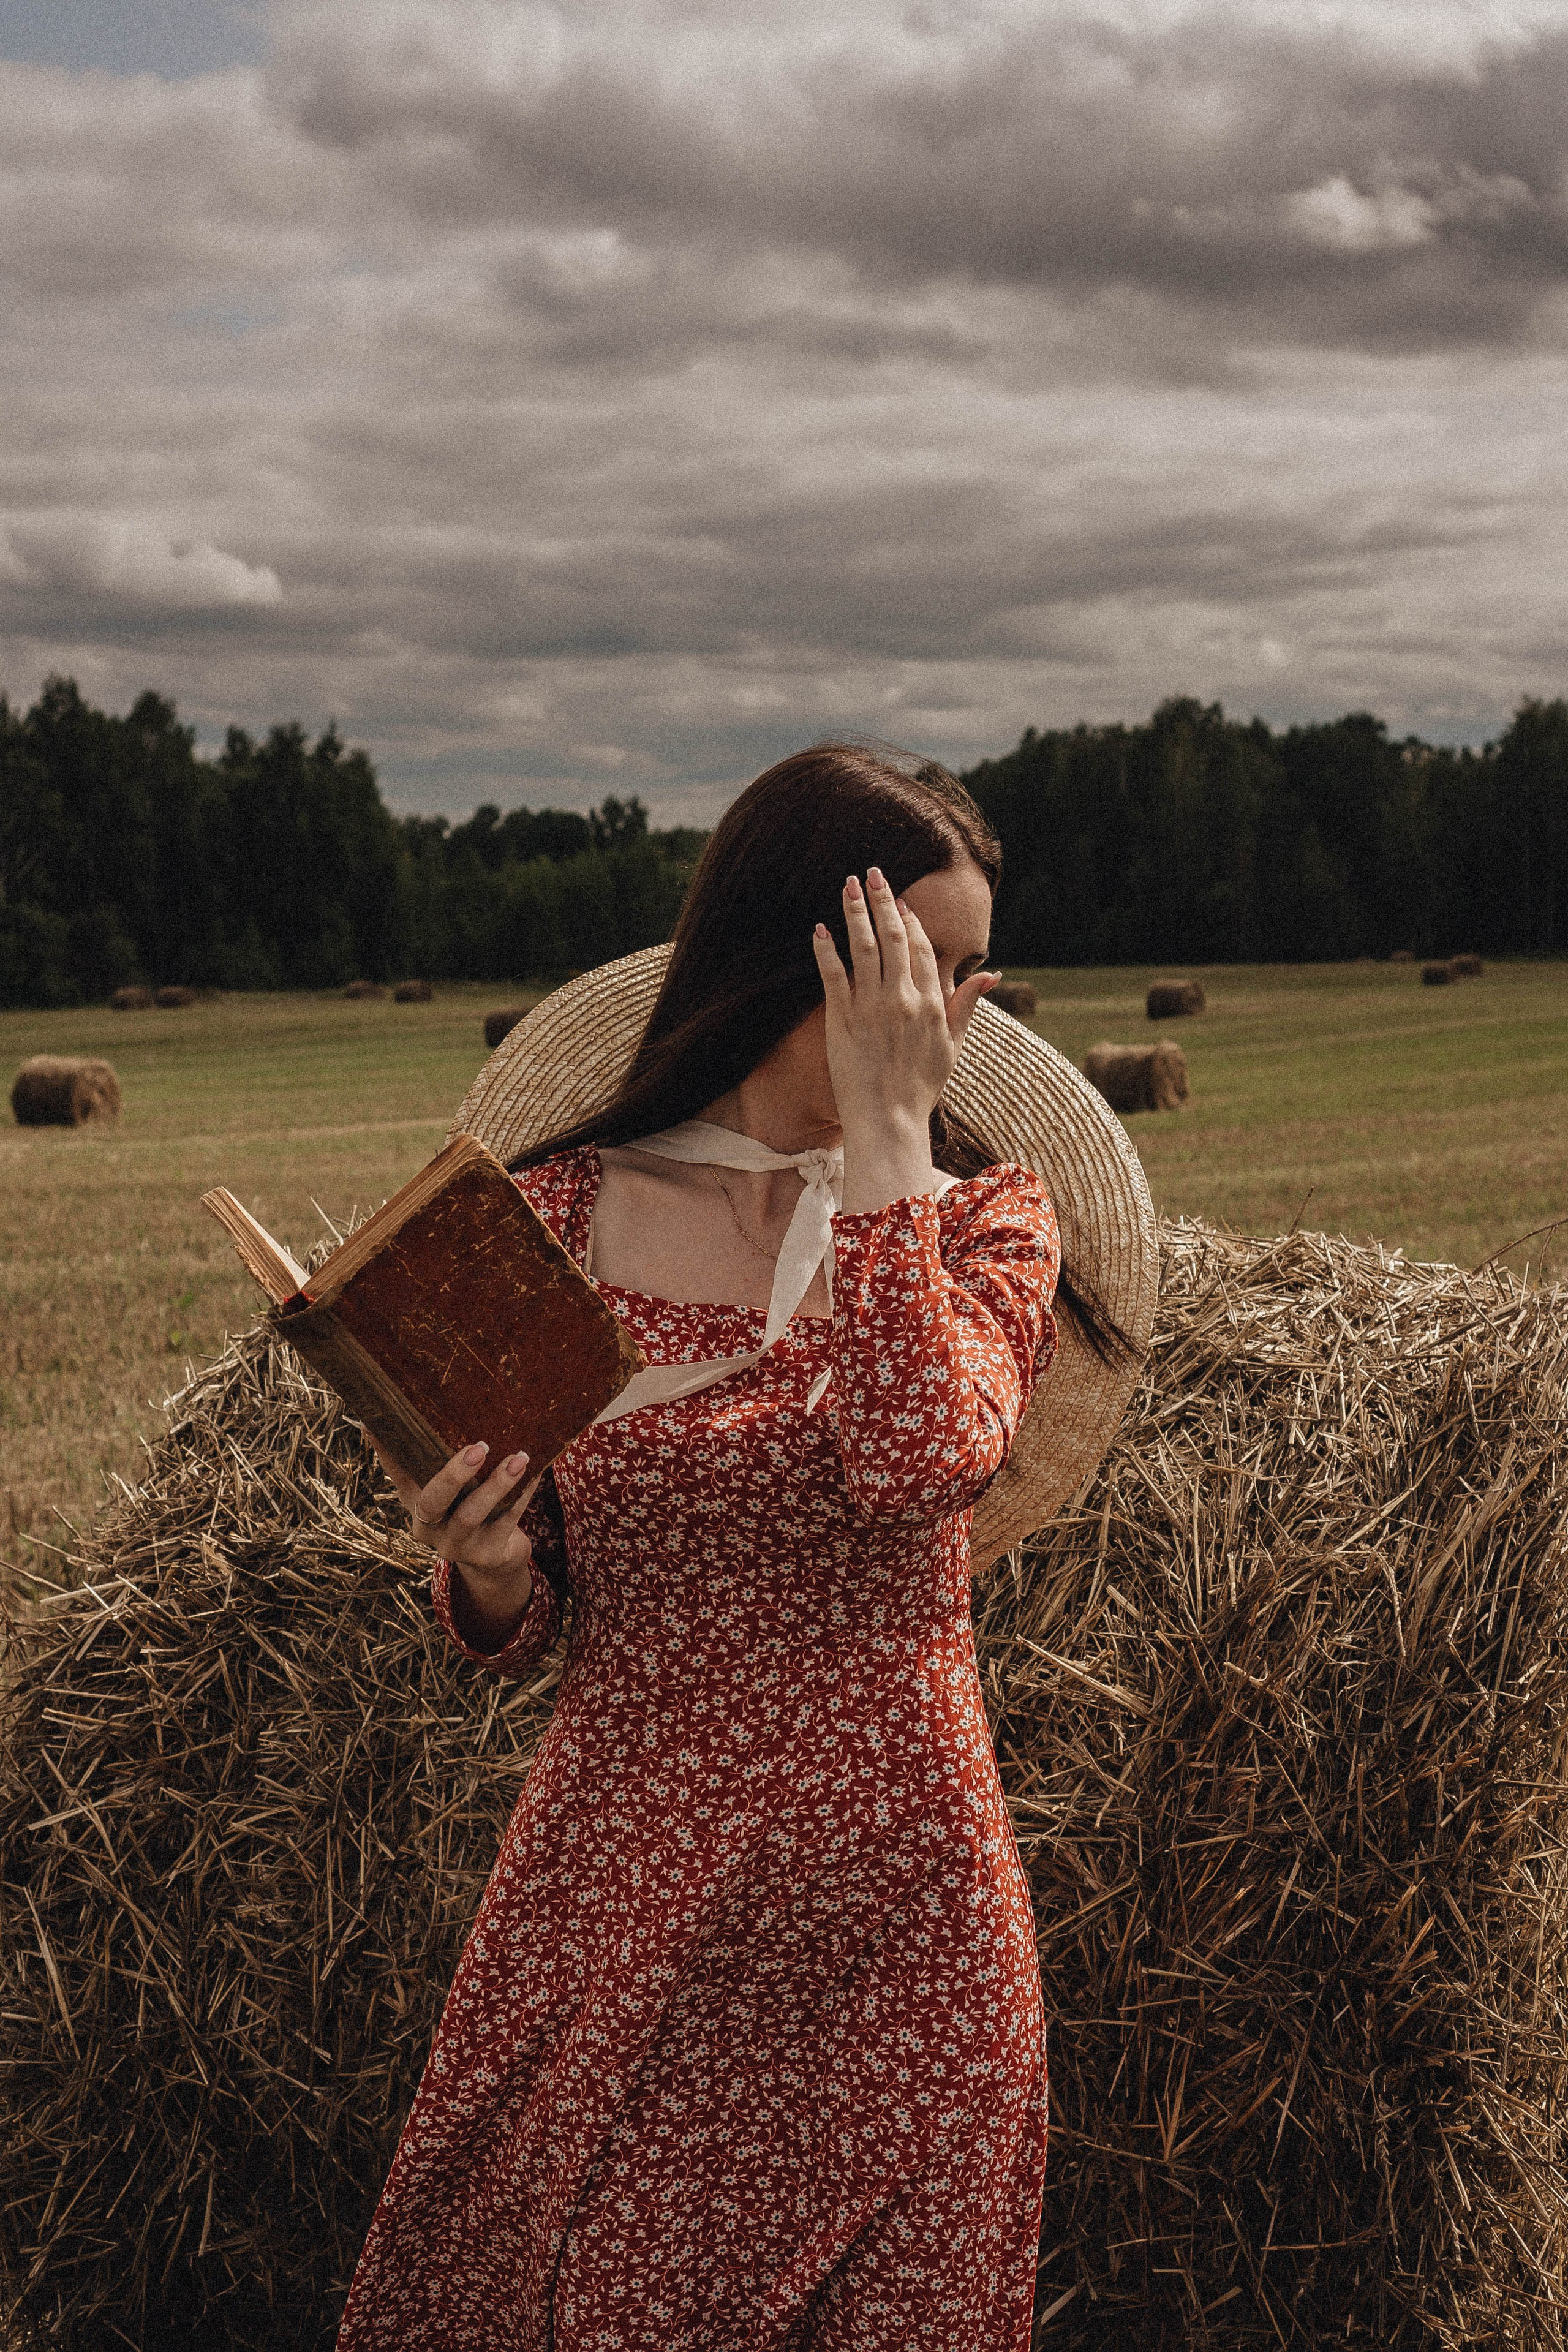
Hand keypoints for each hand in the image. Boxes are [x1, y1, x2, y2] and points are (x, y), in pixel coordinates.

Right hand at [369, 1436, 536, 1642]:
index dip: (386, 1450)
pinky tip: (534, 1474)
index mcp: (415, 1501)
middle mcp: (428, 1527)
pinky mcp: (486, 1555)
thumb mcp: (444, 1487)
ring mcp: (456, 1544)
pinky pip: (506, 1523)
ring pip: (471, 1515)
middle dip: (453, 1474)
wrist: (494, 1558)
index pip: (397, 1472)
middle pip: (433, 1501)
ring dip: (496, 1485)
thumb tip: (398, 1414)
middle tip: (479, 1446)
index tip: (376, 1422)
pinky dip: (521, 1497)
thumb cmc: (467, 1506)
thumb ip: (430, 1458)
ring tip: (519, 1459)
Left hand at [812, 868, 995, 1213]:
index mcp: (931, 1003)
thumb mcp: (952, 1045)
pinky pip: (833, 975)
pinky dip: (826, 949)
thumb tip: (992, 975)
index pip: (921, 949)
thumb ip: (966, 1005)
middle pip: (893, 937)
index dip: (911, 921)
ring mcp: (871, 1008)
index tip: (900, 901)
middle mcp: (903, 999)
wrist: (888, 1120)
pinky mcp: (842, 1020)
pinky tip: (821, 928)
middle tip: (873, 872)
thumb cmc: (920, 1087)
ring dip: (855, 912)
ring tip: (848, 885)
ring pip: (863, 947)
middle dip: (883, 901)